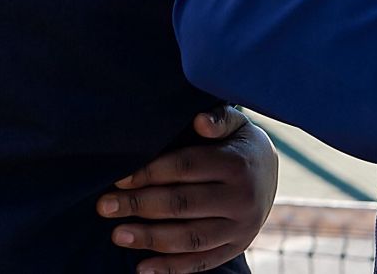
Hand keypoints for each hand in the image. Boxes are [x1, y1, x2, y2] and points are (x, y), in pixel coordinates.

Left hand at [99, 108, 277, 273]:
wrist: (271, 174)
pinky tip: (142, 268)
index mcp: (237, 164)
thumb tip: (199, 121)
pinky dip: (171, 268)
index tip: (119, 178)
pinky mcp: (236, 248)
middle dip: (139, 206)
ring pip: (190, 238)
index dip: (150, 173)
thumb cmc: (238, 144)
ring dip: (150, 239)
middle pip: (183, 204)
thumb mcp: (236, 124)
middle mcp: (242, 199)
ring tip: (117, 235)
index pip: (186, 168)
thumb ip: (218, 118)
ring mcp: (241, 228)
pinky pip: (202, 262)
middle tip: (104, 206)